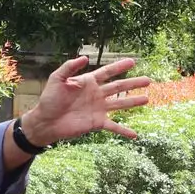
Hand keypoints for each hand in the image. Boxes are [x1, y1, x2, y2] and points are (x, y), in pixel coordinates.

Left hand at [20, 55, 150, 143]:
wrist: (46, 121)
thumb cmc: (49, 99)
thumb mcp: (56, 79)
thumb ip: (69, 67)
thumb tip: (84, 58)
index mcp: (88, 82)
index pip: (107, 72)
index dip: (120, 66)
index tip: (133, 61)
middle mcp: (96, 94)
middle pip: (119, 87)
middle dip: (133, 83)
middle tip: (148, 80)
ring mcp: (98, 109)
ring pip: (120, 104)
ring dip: (133, 102)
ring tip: (147, 99)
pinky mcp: (97, 122)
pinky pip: (113, 126)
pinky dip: (124, 131)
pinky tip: (135, 135)